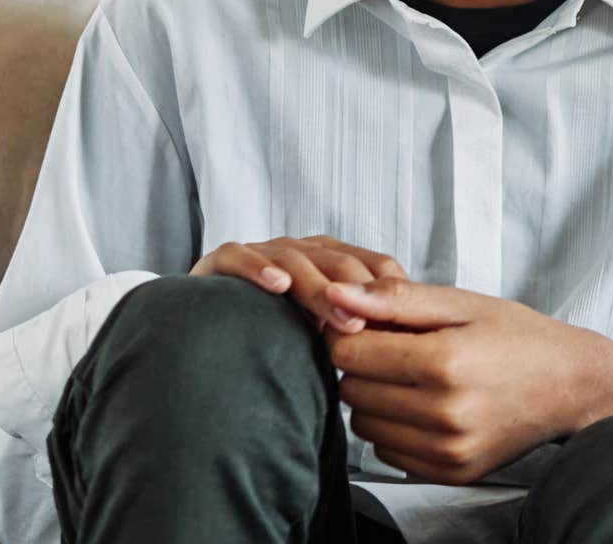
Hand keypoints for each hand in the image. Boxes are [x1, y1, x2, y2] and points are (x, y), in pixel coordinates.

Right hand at [189, 235, 406, 334]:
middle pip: (340, 263)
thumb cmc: (279, 338)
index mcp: (334, 262)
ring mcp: (263, 253)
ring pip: (297, 260)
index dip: (389, 293)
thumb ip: (359, 337)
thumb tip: (404, 360)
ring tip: (339, 320)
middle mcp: (302, 251)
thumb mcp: (327, 337)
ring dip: (320, 289)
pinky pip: (239, 255)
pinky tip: (277, 285)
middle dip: (358, 293)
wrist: (208, 334)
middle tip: (368, 328)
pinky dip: (258, 267)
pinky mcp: (221, 262)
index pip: (374, 266)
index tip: (400, 327)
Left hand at [322, 278, 612, 484]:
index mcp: (445, 361)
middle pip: (351, 390)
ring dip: (377, 400)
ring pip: (364, 425)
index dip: (353, 333)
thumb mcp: (464, 303)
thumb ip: (396, 299)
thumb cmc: (520, 338)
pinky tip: (427, 408)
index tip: (377, 325)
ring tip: (416, 378)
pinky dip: (396, 429)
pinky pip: (387, 453)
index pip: (347, 352)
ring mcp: (448, 449)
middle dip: (364, 366)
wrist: (573, 386)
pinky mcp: (451, 472)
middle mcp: (444, 412)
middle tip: (402, 350)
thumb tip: (335, 295)